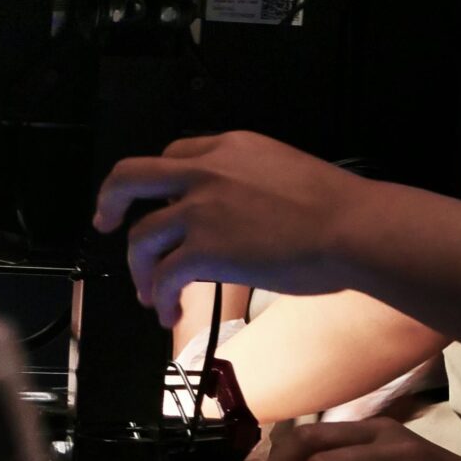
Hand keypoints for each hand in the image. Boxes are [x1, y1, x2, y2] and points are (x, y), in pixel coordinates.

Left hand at [93, 132, 372, 324]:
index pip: (174, 155)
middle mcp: (205, 171)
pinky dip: (160, 297)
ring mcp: (199, 209)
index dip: (160, 185)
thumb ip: (249, 183)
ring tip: (150, 294)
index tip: (159, 204)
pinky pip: (164, 277)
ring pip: (141, 236)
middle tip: (104, 222)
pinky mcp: (203, 249)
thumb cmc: (340, 210)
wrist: (356, 229)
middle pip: (131, 177)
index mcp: (228, 148)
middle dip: (110, 200)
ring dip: (140, 268)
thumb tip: (238, 214)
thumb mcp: (285, 172)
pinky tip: (167, 312)